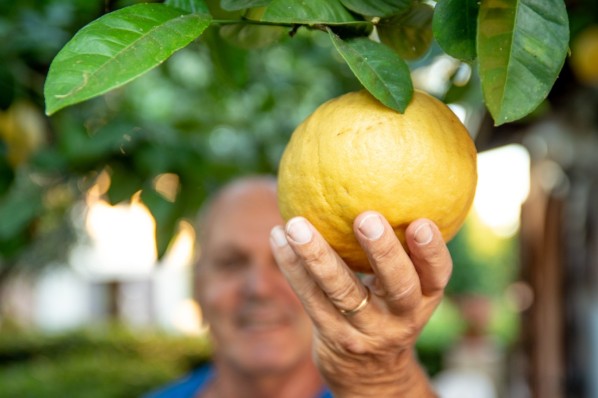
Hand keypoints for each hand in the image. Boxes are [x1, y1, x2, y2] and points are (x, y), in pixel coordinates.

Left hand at [269, 211, 450, 397]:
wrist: (368, 371)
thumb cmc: (388, 309)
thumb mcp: (408, 288)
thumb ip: (404, 250)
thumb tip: (387, 180)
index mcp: (425, 298)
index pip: (437, 275)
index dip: (432, 252)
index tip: (422, 222)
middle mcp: (401, 318)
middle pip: (397, 287)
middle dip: (383, 252)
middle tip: (366, 217)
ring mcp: (365, 330)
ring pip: (342, 292)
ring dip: (318, 256)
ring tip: (296, 225)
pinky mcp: (331, 335)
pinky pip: (309, 298)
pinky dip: (292, 266)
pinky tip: (277, 237)